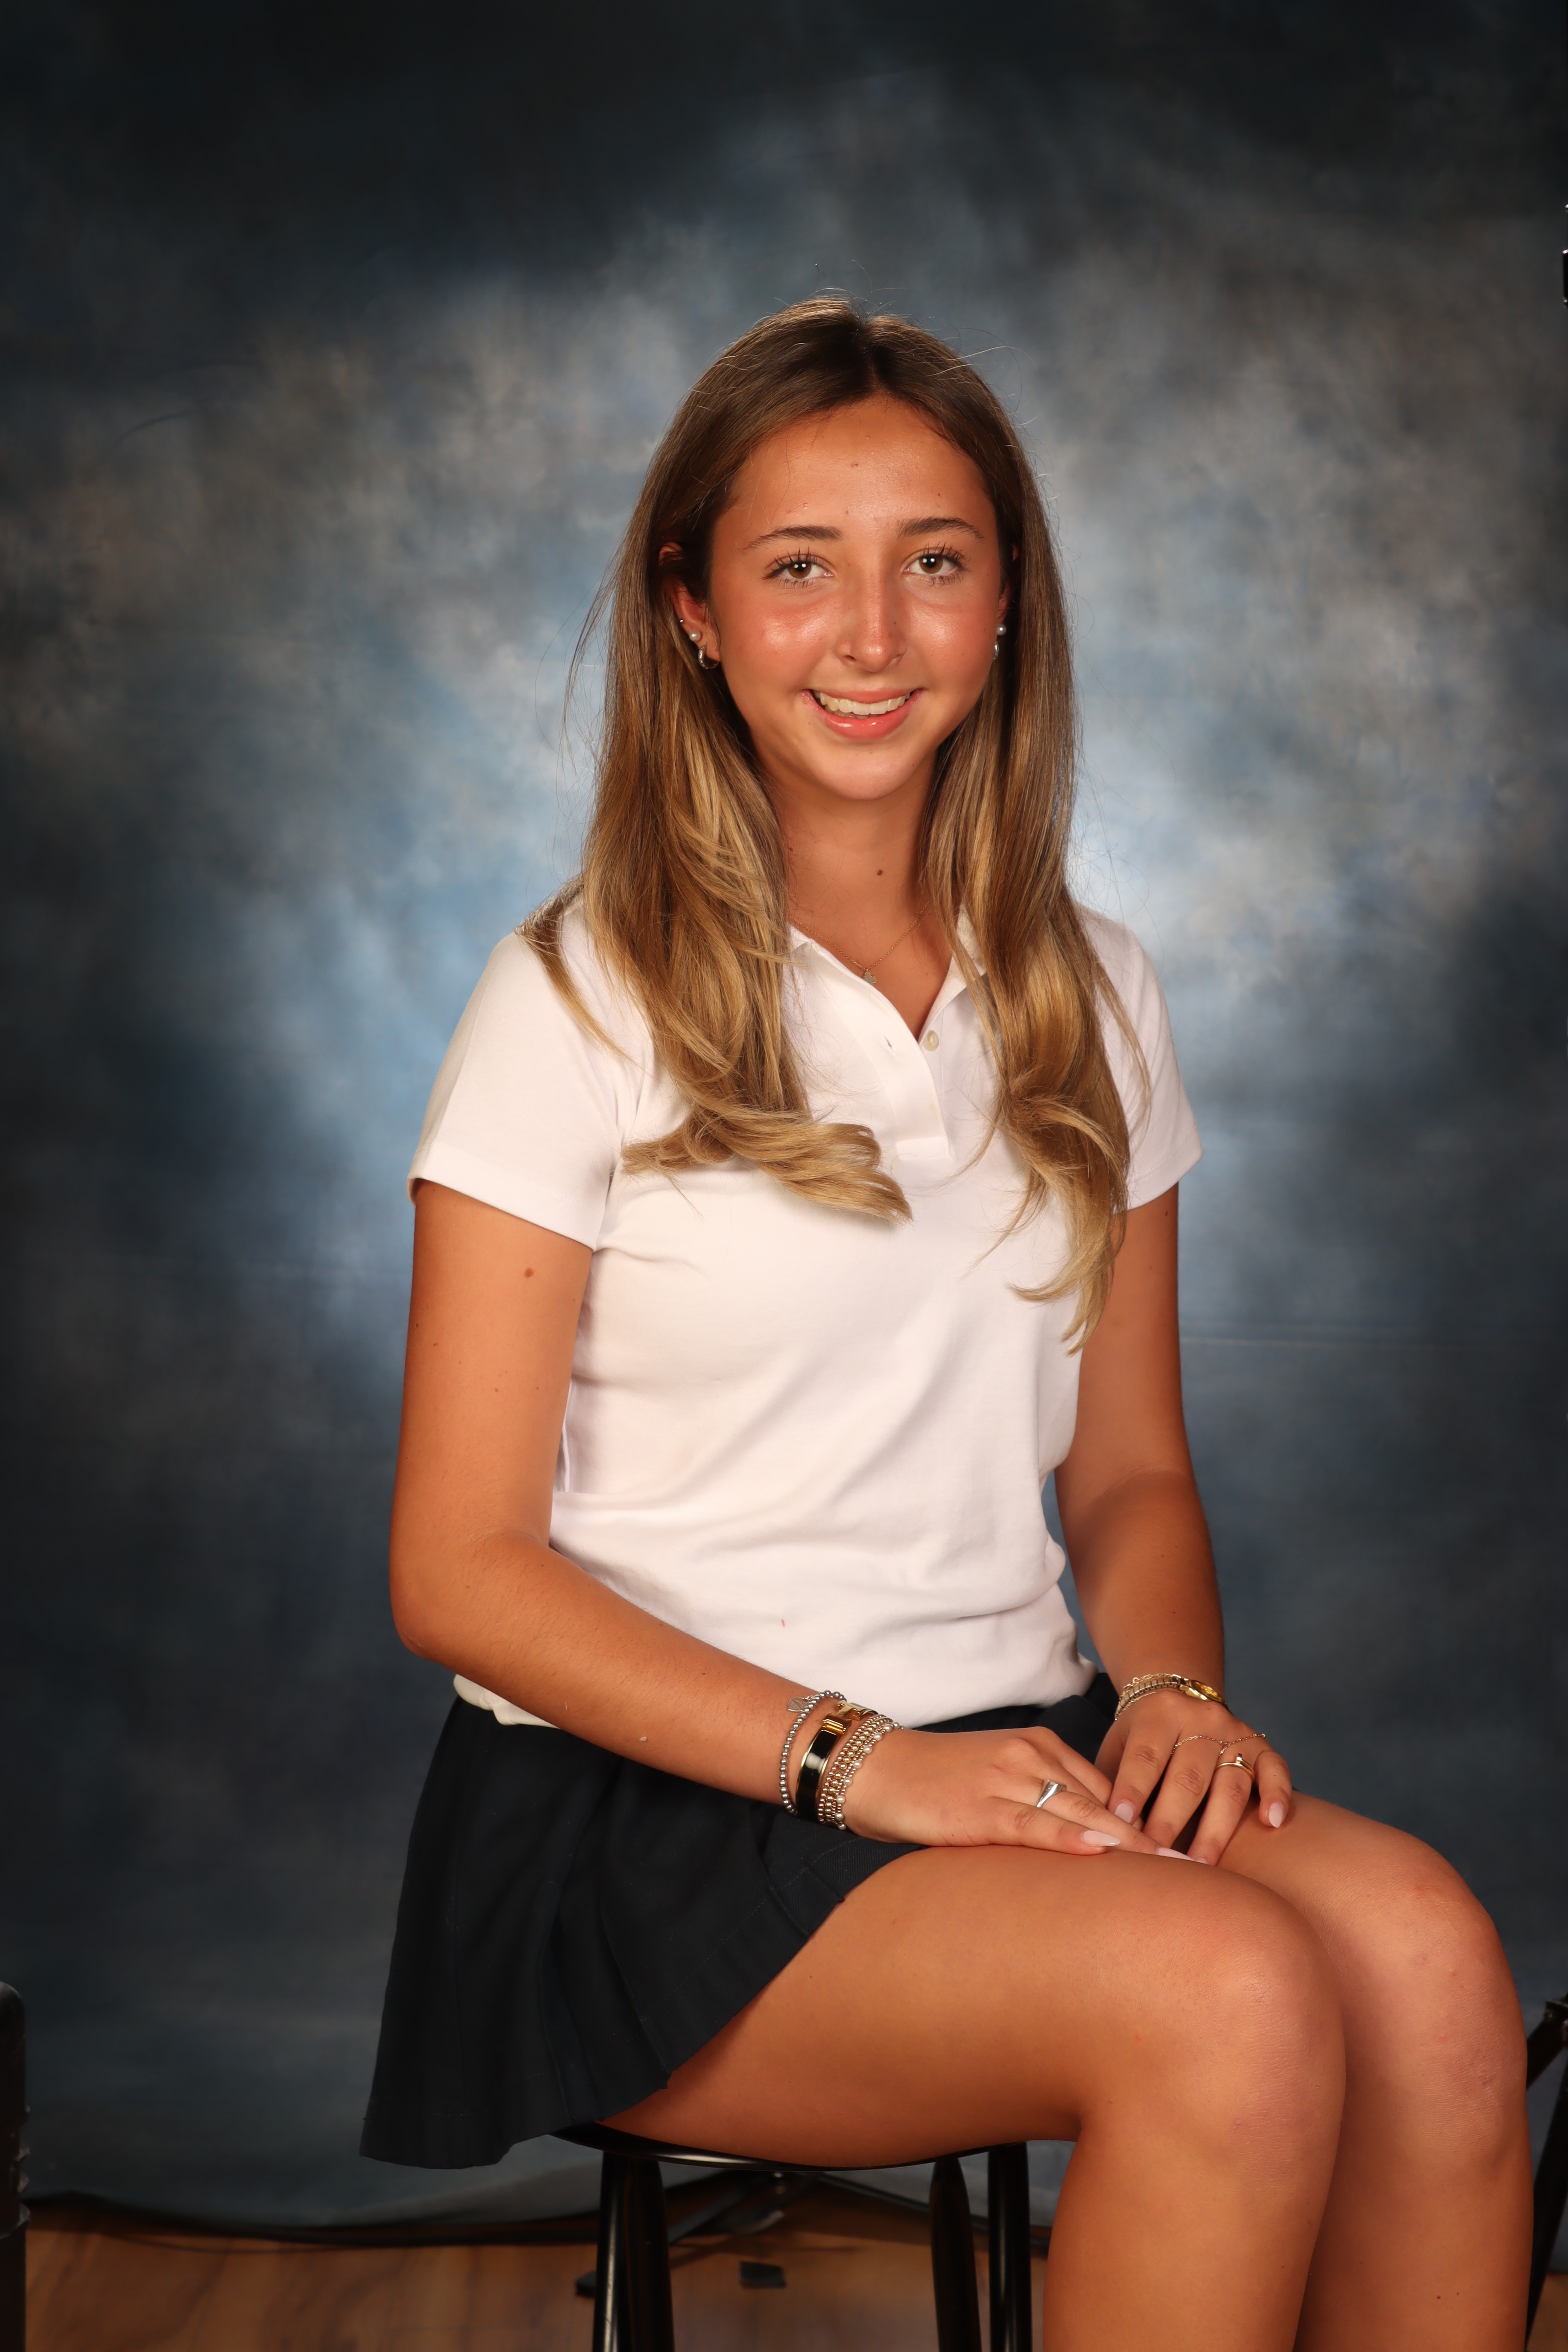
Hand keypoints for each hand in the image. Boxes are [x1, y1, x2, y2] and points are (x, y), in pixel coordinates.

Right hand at [839, 1725, 1163, 1855]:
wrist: (873, 1768)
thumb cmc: (934, 1783)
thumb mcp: (996, 1783)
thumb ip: (1039, 1805)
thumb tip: (1083, 1850)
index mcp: (1040, 1748)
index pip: (1108, 1789)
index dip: (1148, 1823)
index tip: (1190, 1853)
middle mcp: (1031, 1757)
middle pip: (1105, 1802)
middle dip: (1154, 1839)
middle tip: (1203, 1871)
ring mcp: (1005, 1779)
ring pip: (1079, 1812)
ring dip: (1129, 1845)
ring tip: (1173, 1874)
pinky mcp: (978, 1807)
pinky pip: (1031, 1823)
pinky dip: (1068, 1838)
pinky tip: (1099, 1853)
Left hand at [1095, 1692, 1293, 1863]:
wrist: (1175, 1696)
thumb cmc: (1140, 1739)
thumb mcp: (1118, 1747)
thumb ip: (1113, 1782)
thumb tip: (1106, 1832)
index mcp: (1158, 1715)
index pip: (1144, 1758)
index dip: (1132, 1792)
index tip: (1121, 1826)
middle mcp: (1200, 1718)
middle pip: (1187, 1777)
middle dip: (1170, 1822)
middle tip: (1158, 1859)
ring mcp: (1233, 1732)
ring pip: (1229, 1784)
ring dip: (1215, 1829)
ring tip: (1199, 1866)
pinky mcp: (1260, 1744)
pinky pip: (1275, 1768)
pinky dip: (1277, 1794)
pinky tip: (1273, 1822)